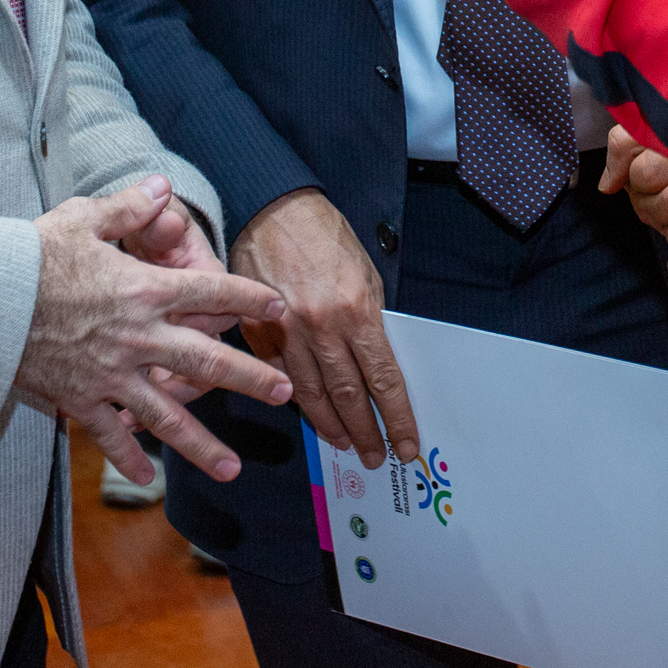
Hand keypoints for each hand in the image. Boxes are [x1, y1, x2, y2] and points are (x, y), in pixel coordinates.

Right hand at [17, 177, 292, 486]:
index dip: (248, 297)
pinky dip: (129, 457)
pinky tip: (148, 476)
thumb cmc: (31, 255)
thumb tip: (163, 185)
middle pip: (206, 362)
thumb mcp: (82, 218)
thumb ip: (129, 206)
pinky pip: (111, 434)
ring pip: (167, 415)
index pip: (211, 291)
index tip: (277, 307)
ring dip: (202, 445)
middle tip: (285, 395)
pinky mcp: (80, 399)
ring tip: (233, 469)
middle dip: (250, 379)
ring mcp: (111, 374)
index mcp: (145, 290)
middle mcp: (138, 336)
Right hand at [230, 188, 419, 469]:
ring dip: (332, 425)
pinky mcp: (260, 333)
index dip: (396, 418)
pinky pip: (281, 378)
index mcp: (356, 311)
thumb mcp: (365, 274)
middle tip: (376, 456)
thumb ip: (370, 320)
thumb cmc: (326, 237)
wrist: (274, 210)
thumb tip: (378, 362)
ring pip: (312, 395)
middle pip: (350, 395)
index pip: (384, 379)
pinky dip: (297, 401)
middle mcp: (322, 328)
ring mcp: (287, 333)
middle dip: (366, 432)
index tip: (406, 444)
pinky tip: (310, 415)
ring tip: (346, 444)